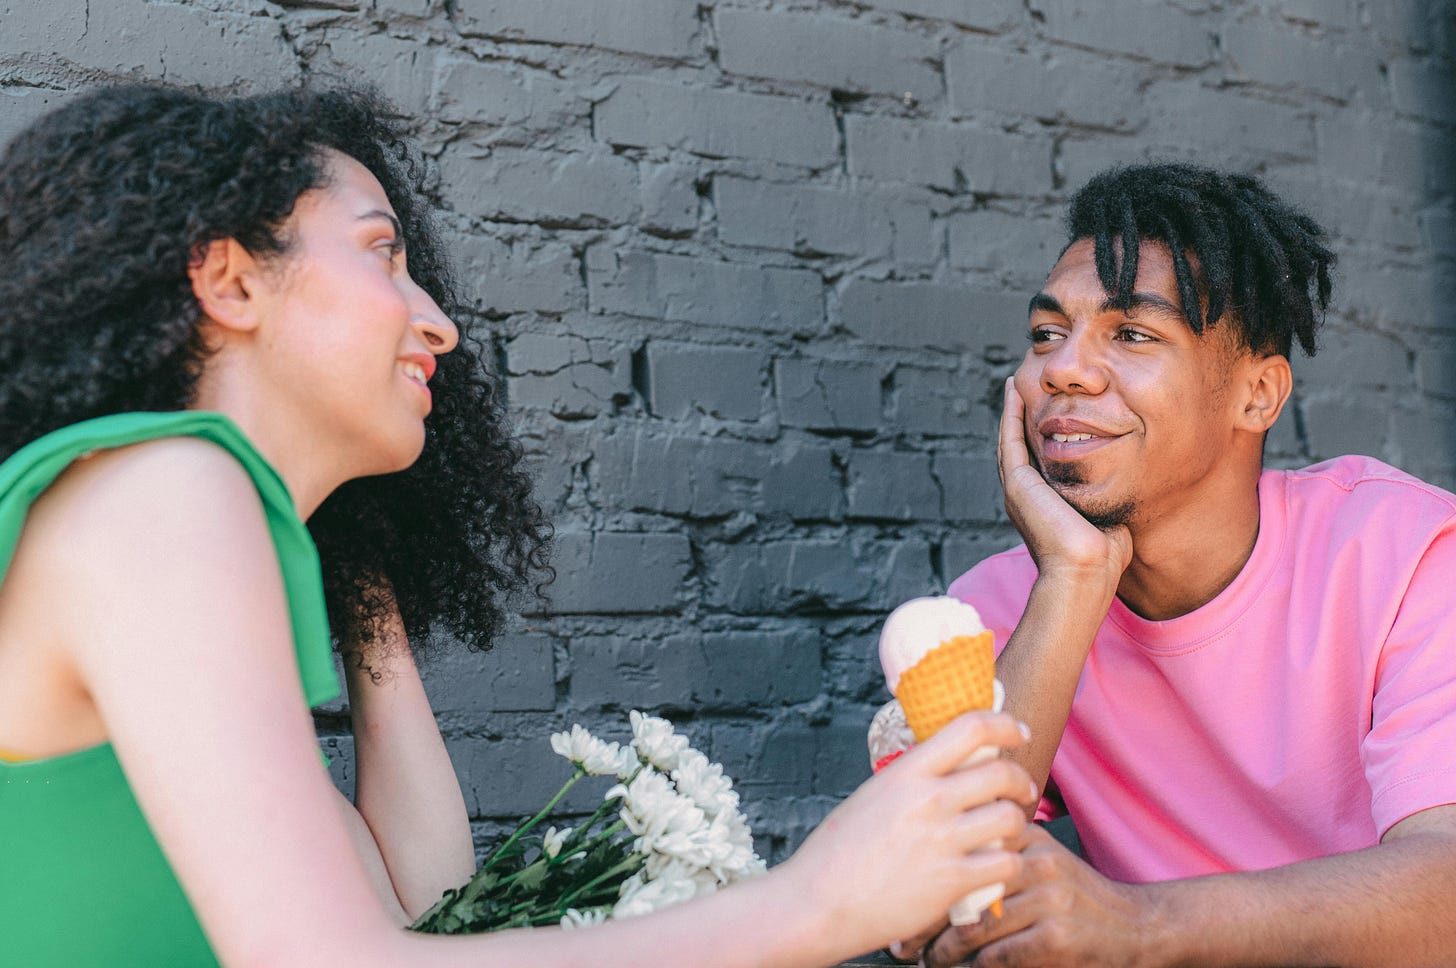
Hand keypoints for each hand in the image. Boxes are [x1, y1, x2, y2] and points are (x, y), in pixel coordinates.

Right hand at [780, 712, 1037, 957]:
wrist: (818, 903)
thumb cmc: (839, 852)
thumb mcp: (874, 796)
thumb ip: (914, 780)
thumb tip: (951, 768)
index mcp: (907, 772)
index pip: (971, 727)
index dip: (1005, 725)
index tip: (1017, 733)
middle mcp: (928, 799)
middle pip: (1002, 772)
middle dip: (1021, 782)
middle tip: (1021, 792)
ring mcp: (942, 840)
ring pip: (1011, 818)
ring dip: (1016, 825)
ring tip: (1005, 834)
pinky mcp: (952, 881)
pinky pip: (1006, 863)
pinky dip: (1008, 864)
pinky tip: (994, 867)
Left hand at [918, 823, 1162, 967]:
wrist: (1136, 925)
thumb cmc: (1072, 896)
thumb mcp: (1038, 856)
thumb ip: (994, 853)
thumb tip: (926, 871)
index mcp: (1023, 835)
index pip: (956, 853)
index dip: (919, 882)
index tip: (897, 906)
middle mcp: (1034, 860)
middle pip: (958, 889)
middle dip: (923, 922)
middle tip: (901, 944)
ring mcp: (1048, 898)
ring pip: (973, 926)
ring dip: (943, 952)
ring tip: (928, 961)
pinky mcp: (1057, 937)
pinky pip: (998, 955)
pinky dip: (975, 967)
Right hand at [998, 378, 1131, 595]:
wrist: (1085, 574)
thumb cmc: (1103, 559)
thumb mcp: (1107, 520)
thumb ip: (1107, 500)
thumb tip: (1123, 486)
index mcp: (1044, 505)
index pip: (1039, 462)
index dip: (1040, 436)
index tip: (1047, 413)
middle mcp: (1026, 496)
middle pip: (1020, 447)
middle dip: (1022, 418)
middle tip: (1023, 387)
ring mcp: (1018, 490)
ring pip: (1011, 440)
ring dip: (1011, 411)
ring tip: (1014, 384)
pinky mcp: (1017, 484)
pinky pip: (1010, 440)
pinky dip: (1010, 415)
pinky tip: (1013, 392)